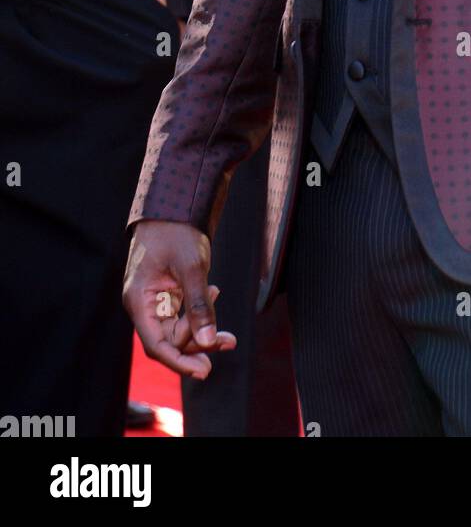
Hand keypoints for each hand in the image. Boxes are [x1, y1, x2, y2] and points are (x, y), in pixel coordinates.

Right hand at [123, 220, 235, 377]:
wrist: (175, 204)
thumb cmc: (177, 231)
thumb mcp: (192, 267)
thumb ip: (199, 306)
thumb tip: (208, 341)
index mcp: (139, 300)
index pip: (156, 345)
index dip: (179, 361)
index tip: (204, 370)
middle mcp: (144, 304)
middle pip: (169, 340)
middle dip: (197, 344)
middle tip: (228, 343)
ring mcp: (155, 299)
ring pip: (178, 328)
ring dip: (202, 330)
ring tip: (228, 330)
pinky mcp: (167, 292)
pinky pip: (182, 313)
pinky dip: (200, 312)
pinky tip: (216, 295)